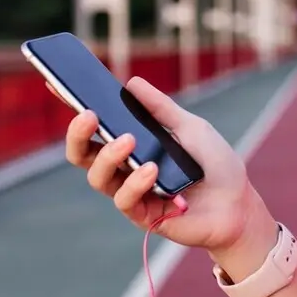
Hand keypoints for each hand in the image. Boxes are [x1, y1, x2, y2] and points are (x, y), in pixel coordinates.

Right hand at [65, 77, 267, 253]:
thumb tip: (131, 82)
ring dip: (109, 156)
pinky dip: (136, 182)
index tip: (57, 85)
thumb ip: (161, 109)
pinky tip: (152, 170)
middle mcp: (125, 168)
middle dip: (78, 134)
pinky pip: (124, 199)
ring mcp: (130, 192)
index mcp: (134, 144)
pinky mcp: (141, 214)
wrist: (239, 202)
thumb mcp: (191, 128)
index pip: (96, 127)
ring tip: (128, 140)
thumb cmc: (216, 164)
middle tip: (89, 116)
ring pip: (97, 176)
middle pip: (83, 154)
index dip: (75, 108)